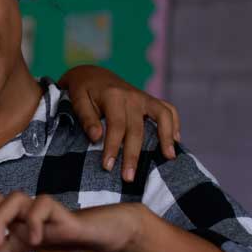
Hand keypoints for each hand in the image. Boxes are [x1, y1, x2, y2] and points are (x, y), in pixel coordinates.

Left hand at [58, 65, 180, 181]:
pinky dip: (174, 125)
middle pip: (137, 128)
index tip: (108, 167)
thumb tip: (97, 137)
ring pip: (162, 116)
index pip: (116, 125)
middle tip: (128, 177)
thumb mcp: (77, 100)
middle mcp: (132, 95)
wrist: (92, 74)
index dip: (113, 147)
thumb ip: (86, 118)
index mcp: (113, 96)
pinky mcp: (149, 100)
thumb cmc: (82, 90)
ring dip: (166, 137)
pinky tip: (175, 142)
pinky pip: (168, 110)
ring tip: (168, 158)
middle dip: (133, 155)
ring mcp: (144, 97)